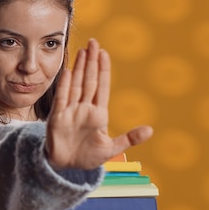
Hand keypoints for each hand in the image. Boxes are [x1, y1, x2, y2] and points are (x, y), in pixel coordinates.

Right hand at [45, 39, 152, 169]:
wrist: (65, 166)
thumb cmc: (87, 157)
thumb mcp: (111, 149)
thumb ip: (129, 139)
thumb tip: (150, 129)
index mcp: (98, 114)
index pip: (102, 87)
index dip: (103, 70)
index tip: (104, 53)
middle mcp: (84, 108)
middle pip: (89, 80)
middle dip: (92, 61)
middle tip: (93, 42)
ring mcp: (71, 111)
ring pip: (76, 85)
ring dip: (80, 68)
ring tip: (82, 51)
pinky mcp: (58, 117)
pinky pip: (63, 98)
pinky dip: (65, 85)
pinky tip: (68, 71)